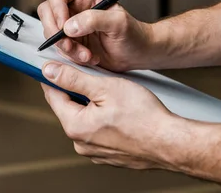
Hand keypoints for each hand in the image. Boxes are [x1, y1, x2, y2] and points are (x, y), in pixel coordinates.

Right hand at [37, 0, 154, 71]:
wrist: (139, 54)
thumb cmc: (134, 34)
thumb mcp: (119, 23)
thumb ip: (94, 20)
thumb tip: (69, 26)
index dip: (56, 6)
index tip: (64, 25)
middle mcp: (75, 9)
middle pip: (47, 12)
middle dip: (56, 31)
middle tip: (69, 44)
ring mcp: (72, 26)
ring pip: (52, 33)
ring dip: (66, 48)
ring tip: (87, 55)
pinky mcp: (72, 43)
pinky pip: (60, 49)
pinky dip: (71, 57)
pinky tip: (88, 58)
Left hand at [41, 61, 178, 169]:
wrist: (170, 142)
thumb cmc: (143, 116)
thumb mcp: (104, 87)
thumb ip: (73, 79)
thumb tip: (50, 72)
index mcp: (75, 126)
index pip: (52, 95)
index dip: (53, 77)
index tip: (55, 66)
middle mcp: (81, 143)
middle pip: (68, 107)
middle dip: (77, 91)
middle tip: (94, 78)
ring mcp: (94, 151)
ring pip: (84, 119)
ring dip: (92, 105)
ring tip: (112, 96)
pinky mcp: (108, 154)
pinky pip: (98, 131)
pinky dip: (104, 119)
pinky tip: (119, 112)